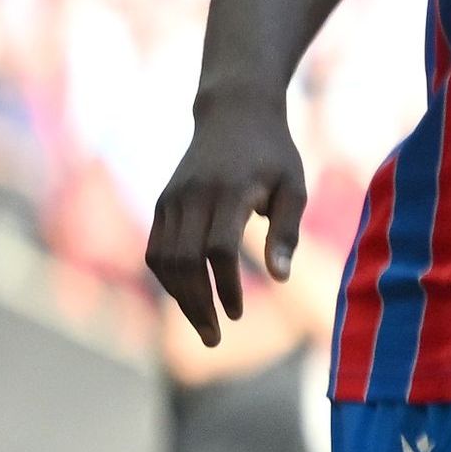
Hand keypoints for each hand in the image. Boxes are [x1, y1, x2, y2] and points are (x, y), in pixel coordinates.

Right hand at [145, 93, 309, 343]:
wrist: (233, 113)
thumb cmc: (273, 154)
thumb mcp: (294, 186)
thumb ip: (286, 231)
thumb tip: (281, 279)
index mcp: (230, 192)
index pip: (219, 249)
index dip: (225, 285)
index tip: (237, 314)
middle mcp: (193, 196)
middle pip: (185, 260)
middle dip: (196, 304)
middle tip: (215, 338)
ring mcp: (172, 199)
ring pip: (164, 259)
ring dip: (179, 297)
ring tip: (203, 326)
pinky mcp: (162, 203)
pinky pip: (156, 249)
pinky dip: (168, 278)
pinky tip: (188, 299)